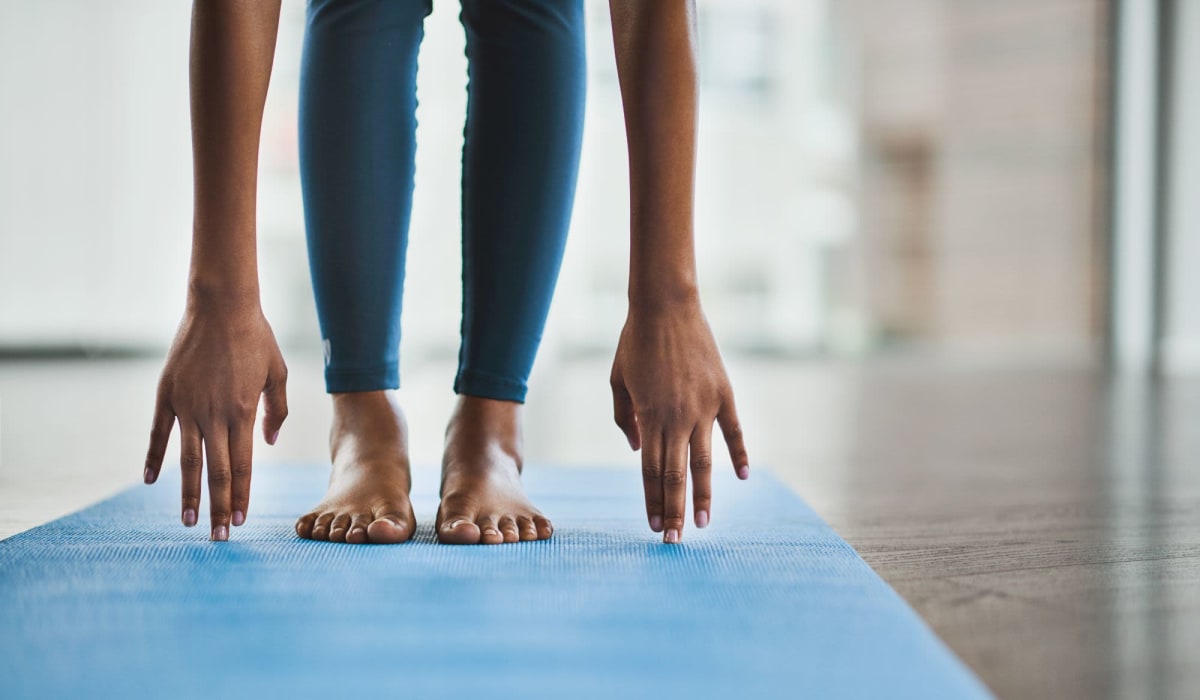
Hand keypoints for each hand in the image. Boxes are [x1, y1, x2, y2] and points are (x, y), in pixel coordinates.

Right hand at [143, 301, 287, 540]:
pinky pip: (158, 434)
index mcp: (243, 412)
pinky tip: (151, 482)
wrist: (221, 305)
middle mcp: (214, 415)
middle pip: (217, 472)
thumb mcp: (278, 372)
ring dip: (188, 494)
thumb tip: (267, 441)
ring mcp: (187, 406)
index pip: (244, 466)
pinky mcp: (166, 395)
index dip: (243, 496)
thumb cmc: (255, 337)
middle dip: (220, 508)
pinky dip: (154, 458)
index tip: (242, 520)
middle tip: (219, 537)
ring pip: (187, 461)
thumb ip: (277, 409)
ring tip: (189, 522)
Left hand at [610, 298, 748, 542]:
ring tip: (702, 523)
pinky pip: (734, 432)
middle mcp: (678, 418)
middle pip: (675, 476)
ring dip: (702, 495)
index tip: (652, 526)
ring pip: (704, 462)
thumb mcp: (618, 381)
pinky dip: (739, 455)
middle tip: (674, 540)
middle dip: (673, 511)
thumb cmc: (636, 342)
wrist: (666, 305)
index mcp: (649, 417)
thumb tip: (636, 450)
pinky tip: (742, 478)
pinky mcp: (724, 393)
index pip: (650, 471)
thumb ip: (625, 418)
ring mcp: (704, 407)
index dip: (652, 501)